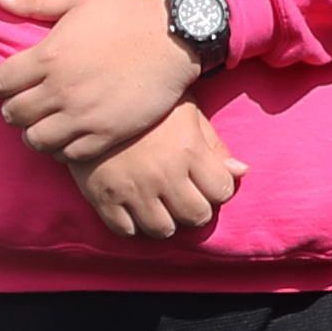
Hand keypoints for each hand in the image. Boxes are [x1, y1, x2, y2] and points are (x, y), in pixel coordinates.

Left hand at [0, 0, 200, 165]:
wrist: (174, 39)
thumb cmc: (125, 15)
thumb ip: (33, 0)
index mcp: (48, 56)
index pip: (0, 83)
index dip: (4, 82)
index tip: (17, 80)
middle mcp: (60, 90)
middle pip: (13, 114)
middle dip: (16, 108)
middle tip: (30, 102)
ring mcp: (83, 116)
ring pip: (35, 139)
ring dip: (35, 131)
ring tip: (47, 122)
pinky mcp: (106, 134)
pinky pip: (68, 155)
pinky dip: (63, 147)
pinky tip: (70, 134)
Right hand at [73, 90, 245, 244]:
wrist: (89, 100)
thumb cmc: (147, 105)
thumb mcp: (186, 112)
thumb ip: (214, 144)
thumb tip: (241, 172)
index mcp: (188, 151)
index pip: (222, 191)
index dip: (219, 188)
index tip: (208, 182)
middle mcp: (163, 175)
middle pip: (197, 216)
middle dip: (196, 208)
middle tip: (186, 196)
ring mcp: (132, 190)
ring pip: (163, 229)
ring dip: (166, 220)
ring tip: (161, 203)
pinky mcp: (104, 198)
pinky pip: (126, 230)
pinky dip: (133, 223)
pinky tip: (135, 206)